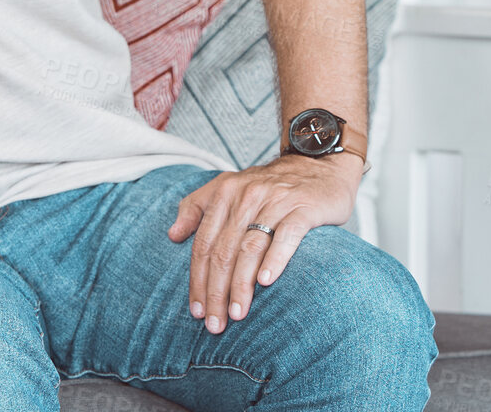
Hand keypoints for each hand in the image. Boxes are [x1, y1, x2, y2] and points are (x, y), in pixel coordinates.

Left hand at [168, 152, 361, 332]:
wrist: (317, 166)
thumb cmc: (269, 187)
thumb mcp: (227, 189)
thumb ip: (196, 208)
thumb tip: (173, 236)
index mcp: (223, 193)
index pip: (203, 243)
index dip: (197, 279)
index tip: (196, 310)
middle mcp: (245, 196)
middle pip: (223, 250)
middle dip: (216, 290)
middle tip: (215, 324)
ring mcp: (275, 201)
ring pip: (250, 247)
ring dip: (241, 284)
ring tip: (237, 314)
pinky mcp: (303, 208)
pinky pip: (286, 236)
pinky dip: (275, 259)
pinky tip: (266, 282)